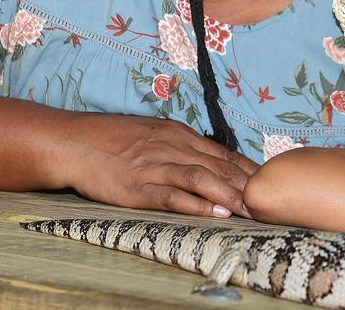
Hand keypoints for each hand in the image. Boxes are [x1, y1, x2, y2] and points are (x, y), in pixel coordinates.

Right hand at [61, 113, 258, 218]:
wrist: (75, 143)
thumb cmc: (112, 139)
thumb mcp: (152, 133)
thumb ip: (180, 145)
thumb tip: (207, 160)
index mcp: (177, 134)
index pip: (222, 153)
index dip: (247, 170)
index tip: (268, 183)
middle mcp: (171, 147)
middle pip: (218, 166)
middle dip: (246, 186)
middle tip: (270, 202)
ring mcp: (155, 167)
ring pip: (201, 179)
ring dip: (229, 195)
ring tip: (250, 210)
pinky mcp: (138, 188)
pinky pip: (172, 196)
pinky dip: (196, 204)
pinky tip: (214, 212)